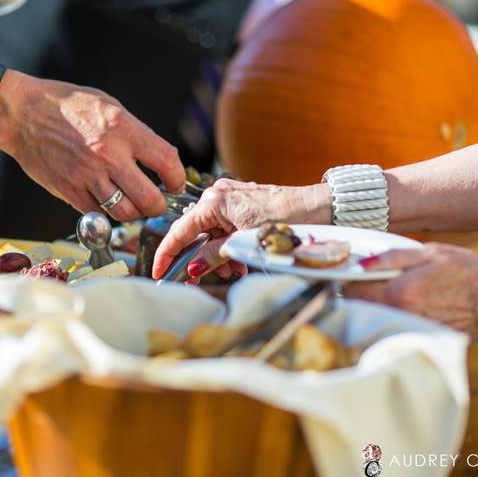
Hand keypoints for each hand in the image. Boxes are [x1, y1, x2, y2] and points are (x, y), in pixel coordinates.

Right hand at [0, 70, 184, 221]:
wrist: (22, 114)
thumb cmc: (66, 106)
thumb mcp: (109, 106)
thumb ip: (135, 132)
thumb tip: (159, 157)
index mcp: (123, 129)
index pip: (167, 161)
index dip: (178, 178)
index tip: (175, 183)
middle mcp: (108, 155)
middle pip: (149, 198)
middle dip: (158, 205)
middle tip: (157, 202)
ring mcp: (87, 175)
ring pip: (124, 213)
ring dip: (133, 213)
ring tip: (132, 204)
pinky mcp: (68, 190)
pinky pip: (97, 213)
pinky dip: (106, 213)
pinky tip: (106, 201)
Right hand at [151, 178, 332, 279]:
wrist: (318, 208)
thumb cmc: (286, 220)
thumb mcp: (247, 242)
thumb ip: (217, 254)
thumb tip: (195, 267)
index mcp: (215, 201)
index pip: (180, 231)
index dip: (167, 254)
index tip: (159, 272)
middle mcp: (218, 196)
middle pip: (196, 234)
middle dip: (201, 259)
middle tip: (200, 279)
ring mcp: (230, 199)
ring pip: (212, 234)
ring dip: (218, 256)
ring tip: (233, 271)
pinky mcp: (242, 204)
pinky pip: (225, 229)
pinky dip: (229, 246)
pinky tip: (240, 261)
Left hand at [342, 244, 477, 341]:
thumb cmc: (466, 273)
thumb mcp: (431, 253)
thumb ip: (393, 258)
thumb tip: (362, 263)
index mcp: (399, 292)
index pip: (352, 290)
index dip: (346, 279)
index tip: (348, 272)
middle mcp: (399, 316)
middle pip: (359, 307)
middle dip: (355, 294)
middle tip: (363, 280)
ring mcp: (407, 330)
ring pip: (373, 318)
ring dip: (369, 306)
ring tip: (381, 291)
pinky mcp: (416, 338)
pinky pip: (389, 328)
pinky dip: (386, 317)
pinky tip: (398, 306)